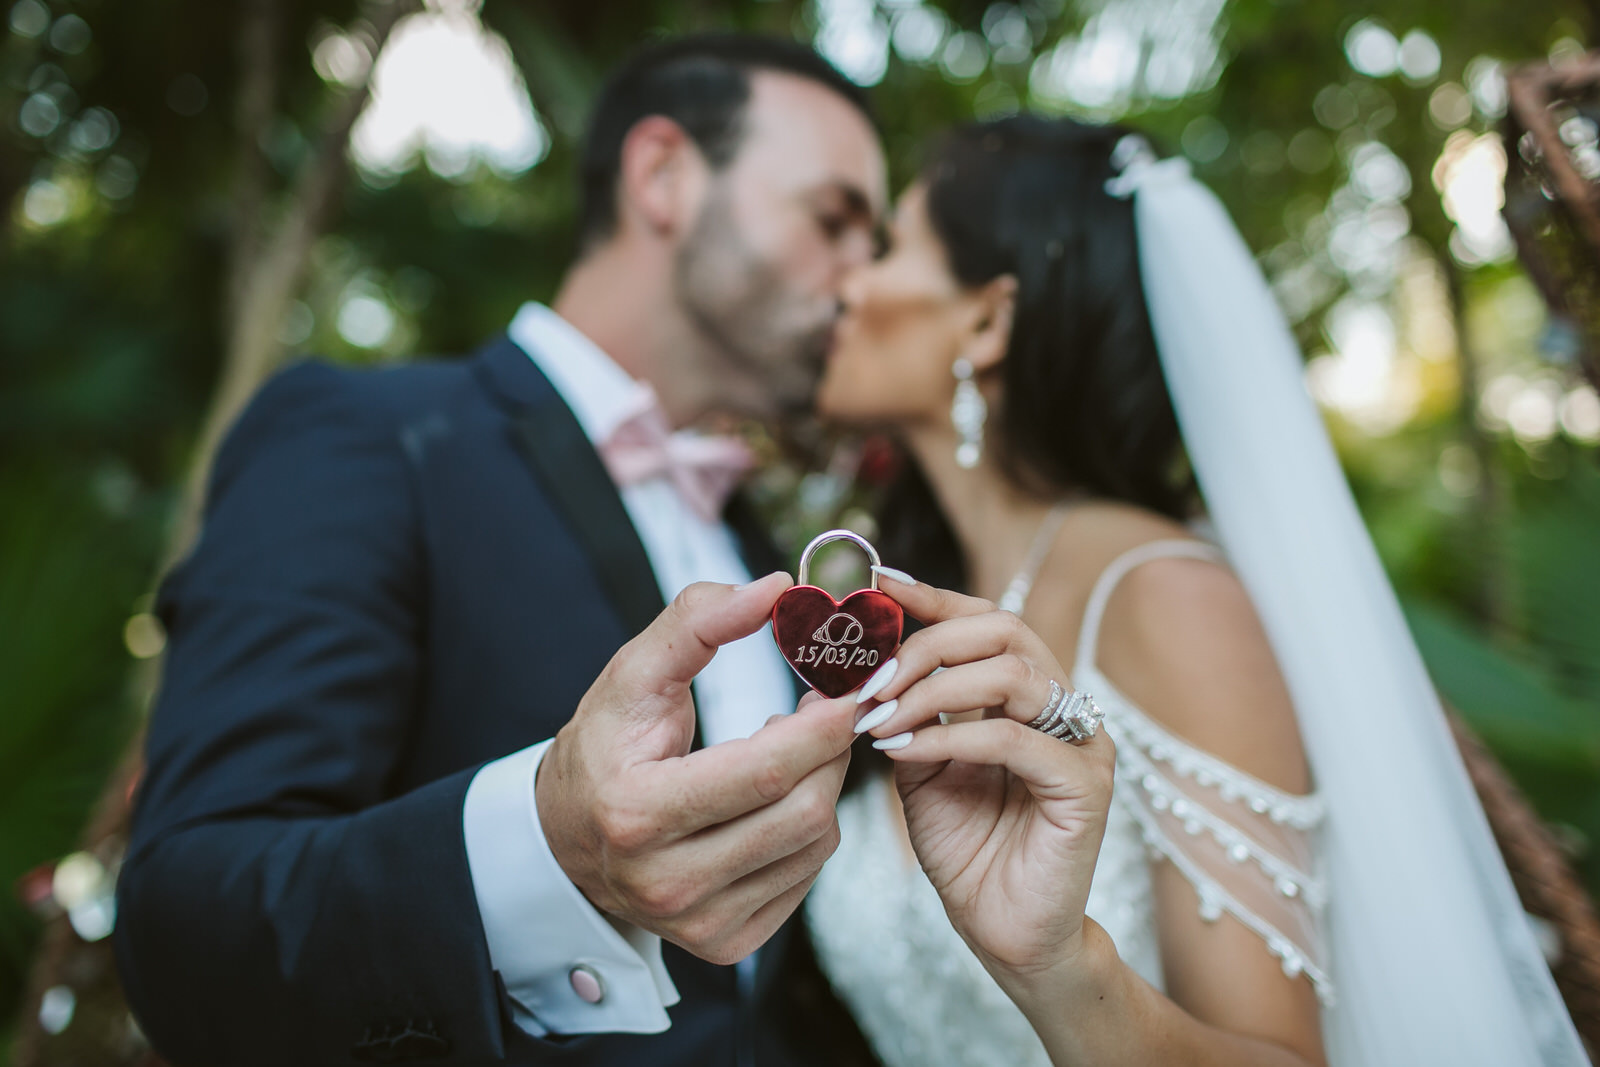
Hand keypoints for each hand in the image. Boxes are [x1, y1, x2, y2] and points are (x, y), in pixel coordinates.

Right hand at [536, 571, 856, 965]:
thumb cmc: (607, 744)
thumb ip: (697, 620)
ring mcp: (698, 923)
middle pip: (804, 811)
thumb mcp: (633, 672)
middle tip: (828, 707)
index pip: (766, 769)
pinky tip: (777, 799)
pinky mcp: (725, 944)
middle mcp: (665, 881)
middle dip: (831, 749)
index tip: (856, 681)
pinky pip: (806, 876)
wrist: (568, 835)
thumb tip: (778, 588)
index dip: (824, 722)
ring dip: (823, 785)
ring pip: (815, 844)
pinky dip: (808, 828)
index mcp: (637, 812)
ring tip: (789, 750)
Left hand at [850, 572, 1115, 985]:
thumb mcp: (920, 766)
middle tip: (873, 677)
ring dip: (933, 688)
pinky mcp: (1085, 786)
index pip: (985, 622)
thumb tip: (864, 664)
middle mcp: (1062, 708)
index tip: (877, 586)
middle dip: (928, 643)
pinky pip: (1013, 739)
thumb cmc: (968, 849)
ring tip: (881, 718)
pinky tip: (906, 751)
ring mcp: (1081, 744)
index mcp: (1025, 696)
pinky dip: (951, 737)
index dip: (933, 598)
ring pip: (1012, 674)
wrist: (1004, 934)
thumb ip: (907, 713)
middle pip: (1004, 629)